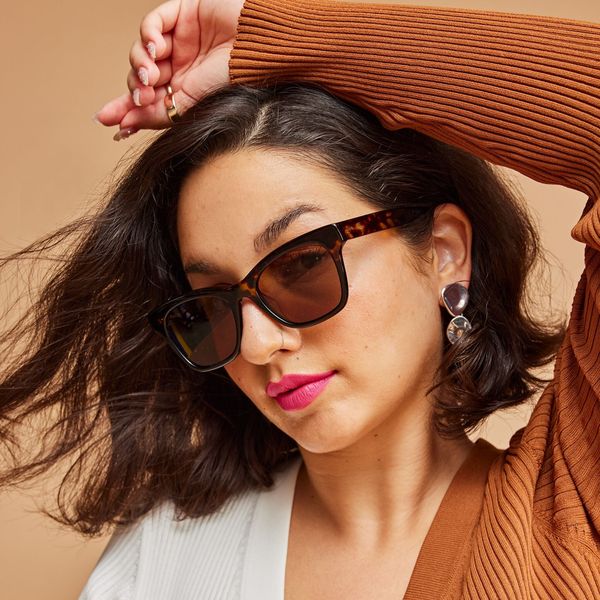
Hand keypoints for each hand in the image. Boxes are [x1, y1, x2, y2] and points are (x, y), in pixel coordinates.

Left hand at [94, 0, 244, 138]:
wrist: (256, 52)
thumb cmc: (231, 80)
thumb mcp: (189, 104)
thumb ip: (155, 114)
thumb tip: (122, 126)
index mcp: (183, 89)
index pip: (147, 99)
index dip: (126, 108)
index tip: (109, 122)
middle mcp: (179, 65)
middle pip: (139, 76)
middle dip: (134, 87)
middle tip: (142, 95)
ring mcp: (179, 39)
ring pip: (141, 52)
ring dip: (139, 64)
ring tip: (150, 75)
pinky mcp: (181, 13)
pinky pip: (153, 23)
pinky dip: (147, 35)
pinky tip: (155, 48)